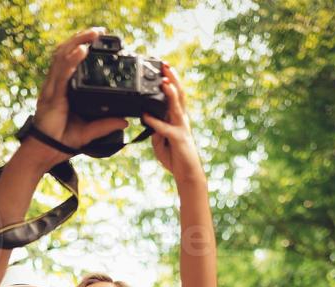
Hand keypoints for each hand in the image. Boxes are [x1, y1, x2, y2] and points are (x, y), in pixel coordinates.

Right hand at [33, 28, 128, 165]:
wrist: (46, 153)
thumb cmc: (62, 140)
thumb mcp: (89, 132)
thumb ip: (105, 125)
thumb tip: (124, 121)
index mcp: (63, 89)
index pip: (70, 61)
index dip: (81, 47)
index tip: (97, 40)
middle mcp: (56, 85)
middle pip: (66, 53)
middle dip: (81, 39)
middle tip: (98, 32)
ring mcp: (53, 89)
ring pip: (63, 58)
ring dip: (77, 43)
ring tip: (91, 36)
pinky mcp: (52, 98)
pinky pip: (62, 75)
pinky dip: (72, 62)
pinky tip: (81, 52)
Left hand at [143, 64, 203, 182]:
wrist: (187, 174)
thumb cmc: (175, 157)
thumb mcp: (160, 141)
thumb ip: (155, 129)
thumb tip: (148, 120)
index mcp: (177, 118)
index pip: (174, 95)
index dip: (170, 81)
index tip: (162, 69)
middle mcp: (181, 119)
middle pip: (179, 93)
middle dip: (172, 78)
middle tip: (164, 64)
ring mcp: (181, 128)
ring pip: (177, 106)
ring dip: (170, 92)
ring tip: (164, 80)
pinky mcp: (178, 138)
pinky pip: (165, 128)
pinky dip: (155, 121)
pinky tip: (146, 116)